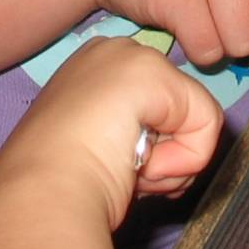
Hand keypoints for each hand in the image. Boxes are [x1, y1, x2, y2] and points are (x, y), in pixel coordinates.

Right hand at [0, 36, 225, 225]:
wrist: (42, 194)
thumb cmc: (58, 187)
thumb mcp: (103, 153)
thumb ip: (135, 142)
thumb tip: (163, 157)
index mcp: (93, 71)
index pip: (158, 113)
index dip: (149, 156)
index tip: (114, 168)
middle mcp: (113, 53)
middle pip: (179, 114)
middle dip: (164, 159)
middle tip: (122, 171)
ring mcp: (131, 56)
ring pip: (194, 119)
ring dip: (169, 165)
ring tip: (124, 169)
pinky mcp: (152, 72)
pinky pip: (206, 124)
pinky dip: (184, 160)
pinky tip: (141, 166)